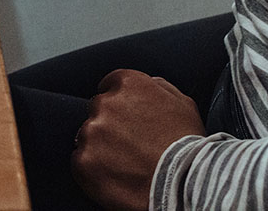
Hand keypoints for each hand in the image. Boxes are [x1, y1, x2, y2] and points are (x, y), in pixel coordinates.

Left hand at [72, 69, 204, 209]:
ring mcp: (92, 132)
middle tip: (129, 145)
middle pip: (97, 110)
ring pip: (87, 136)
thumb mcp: (183, 104)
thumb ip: (159, 87)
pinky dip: (93, 169)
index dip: (119, 103)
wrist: (184, 185)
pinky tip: (114, 177)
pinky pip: (80, 161)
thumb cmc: (188, 147)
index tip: (125, 118)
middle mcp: (105, 103)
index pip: (110, 85)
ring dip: (100, 147)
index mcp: (128, 84)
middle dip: (109, 124)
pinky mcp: (83, 160)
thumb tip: (148, 83)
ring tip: (125, 164)